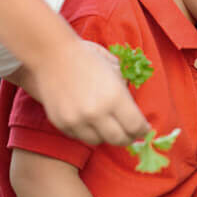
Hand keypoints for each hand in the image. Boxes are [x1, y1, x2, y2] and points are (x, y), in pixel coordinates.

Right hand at [11, 36, 148, 145]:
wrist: (53, 55)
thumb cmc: (87, 58)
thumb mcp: (114, 71)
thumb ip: (125, 93)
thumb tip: (135, 114)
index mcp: (115, 96)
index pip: (135, 125)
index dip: (142, 130)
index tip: (144, 130)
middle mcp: (97, 112)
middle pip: (120, 139)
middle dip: (128, 138)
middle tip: (130, 135)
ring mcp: (78, 120)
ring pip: (99, 141)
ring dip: (105, 135)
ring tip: (107, 126)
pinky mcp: (62, 123)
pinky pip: (79, 137)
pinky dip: (86, 131)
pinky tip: (88, 121)